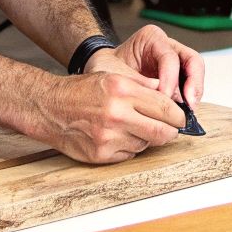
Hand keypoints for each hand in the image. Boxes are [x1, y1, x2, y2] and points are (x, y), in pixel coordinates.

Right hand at [25, 69, 185, 163]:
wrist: (50, 108)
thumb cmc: (80, 91)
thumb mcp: (112, 76)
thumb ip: (142, 86)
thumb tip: (170, 95)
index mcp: (122, 90)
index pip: (165, 108)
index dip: (178, 115)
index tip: (181, 117)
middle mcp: (117, 114)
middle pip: (162, 132)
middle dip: (171, 131)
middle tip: (171, 129)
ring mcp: (109, 137)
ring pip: (146, 144)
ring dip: (147, 138)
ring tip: (134, 127)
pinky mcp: (102, 154)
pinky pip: (130, 154)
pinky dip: (130, 147)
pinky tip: (119, 136)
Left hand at [91, 25, 204, 106]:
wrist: (101, 72)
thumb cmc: (105, 68)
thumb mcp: (116, 73)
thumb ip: (138, 83)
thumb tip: (160, 100)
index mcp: (151, 38)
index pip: (170, 57)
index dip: (170, 79)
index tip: (164, 98)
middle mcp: (167, 46)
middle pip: (192, 60)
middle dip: (193, 83)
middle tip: (189, 105)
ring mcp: (175, 60)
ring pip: (195, 72)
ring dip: (194, 93)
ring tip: (189, 111)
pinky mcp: (176, 76)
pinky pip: (189, 85)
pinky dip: (188, 99)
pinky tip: (182, 112)